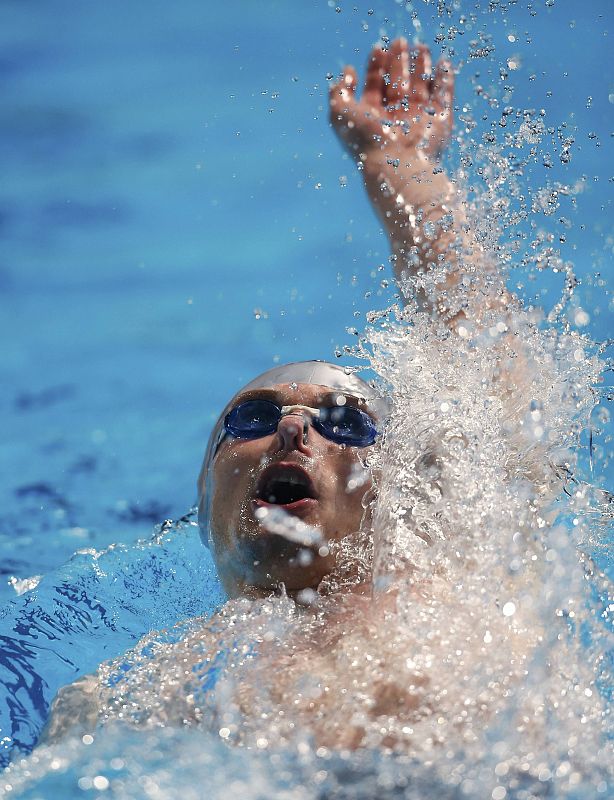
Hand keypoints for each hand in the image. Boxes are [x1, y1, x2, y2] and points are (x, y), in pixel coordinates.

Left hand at [329, 38, 453, 162]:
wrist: (397, 164)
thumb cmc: (366, 140)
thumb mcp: (340, 113)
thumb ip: (339, 91)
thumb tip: (347, 71)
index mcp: (373, 119)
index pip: (374, 87)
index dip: (375, 67)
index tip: (378, 48)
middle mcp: (396, 119)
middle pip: (398, 84)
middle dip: (398, 62)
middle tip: (400, 41)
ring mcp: (419, 120)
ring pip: (421, 87)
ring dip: (421, 66)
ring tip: (421, 46)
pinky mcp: (440, 121)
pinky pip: (444, 95)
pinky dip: (445, 79)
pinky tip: (443, 62)